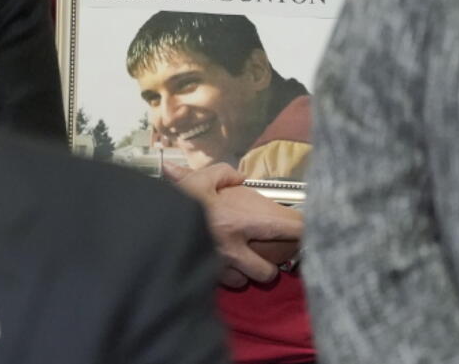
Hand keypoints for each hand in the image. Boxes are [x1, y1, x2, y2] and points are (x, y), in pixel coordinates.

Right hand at [166, 162, 303, 287]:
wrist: (149, 225)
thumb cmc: (176, 201)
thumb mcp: (200, 178)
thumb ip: (223, 173)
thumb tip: (239, 176)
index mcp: (240, 222)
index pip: (287, 230)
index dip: (304, 231)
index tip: (309, 229)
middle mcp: (234, 250)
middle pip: (268, 271)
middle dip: (271, 266)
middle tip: (268, 253)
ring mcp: (219, 268)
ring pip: (245, 282)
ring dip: (246, 273)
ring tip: (242, 260)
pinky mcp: (203, 278)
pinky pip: (222, 284)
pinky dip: (224, 276)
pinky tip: (219, 265)